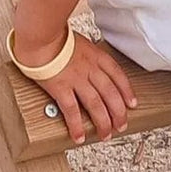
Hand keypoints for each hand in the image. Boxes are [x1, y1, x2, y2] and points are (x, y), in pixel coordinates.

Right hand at [14, 30, 136, 144]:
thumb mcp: (78, 41)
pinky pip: (72, 110)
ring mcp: (76, 79)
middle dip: (118, 112)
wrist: (39, 34)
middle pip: (111, 93)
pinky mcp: (60, 88)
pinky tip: (79, 136)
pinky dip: (77, 125)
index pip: (118, 75)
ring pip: (96, 104)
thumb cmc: (54, 36)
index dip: (127, 91)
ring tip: (105, 135)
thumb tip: (87, 59)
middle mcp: (90, 68)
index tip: (132, 103)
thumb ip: (86, 53)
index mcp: (96, 56)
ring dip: (103, 122)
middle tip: (121, 125)